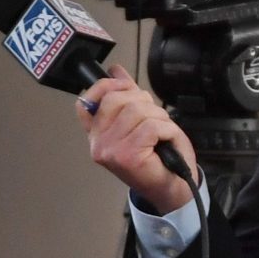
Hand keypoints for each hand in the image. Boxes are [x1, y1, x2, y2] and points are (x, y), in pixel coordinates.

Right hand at [75, 64, 199, 212]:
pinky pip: (151, 126)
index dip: (106, 86)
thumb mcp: (142, 120)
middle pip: (117, 99)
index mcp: (97, 134)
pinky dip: (167, 129)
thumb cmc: (158, 156)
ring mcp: (110, 150)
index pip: (86, 101)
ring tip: (162, 133)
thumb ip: (128, 96)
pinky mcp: (127, 156)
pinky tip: (167, 140)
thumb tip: (116, 70)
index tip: (125, 86)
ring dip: (159, 117)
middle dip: (144, 102)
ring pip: (137, 110)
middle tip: (155, 120)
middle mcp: (98, 143)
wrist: (172, 187)